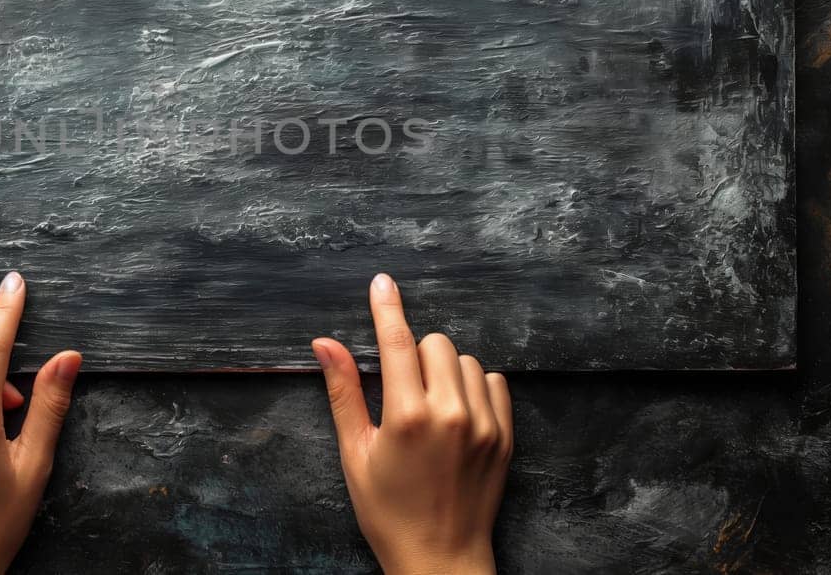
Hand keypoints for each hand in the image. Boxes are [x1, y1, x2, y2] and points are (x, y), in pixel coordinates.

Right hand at [312, 273, 512, 574]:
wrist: (440, 559)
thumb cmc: (388, 511)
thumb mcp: (355, 453)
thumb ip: (344, 392)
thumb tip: (325, 343)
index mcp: (407, 416)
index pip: (397, 341)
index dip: (386, 307)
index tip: (382, 282)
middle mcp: (450, 414)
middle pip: (435, 344)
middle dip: (414, 354)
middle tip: (401, 390)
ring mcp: (484, 425)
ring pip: (466, 360)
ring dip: (445, 370)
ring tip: (429, 406)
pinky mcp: (505, 437)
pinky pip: (495, 382)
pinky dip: (474, 387)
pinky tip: (456, 413)